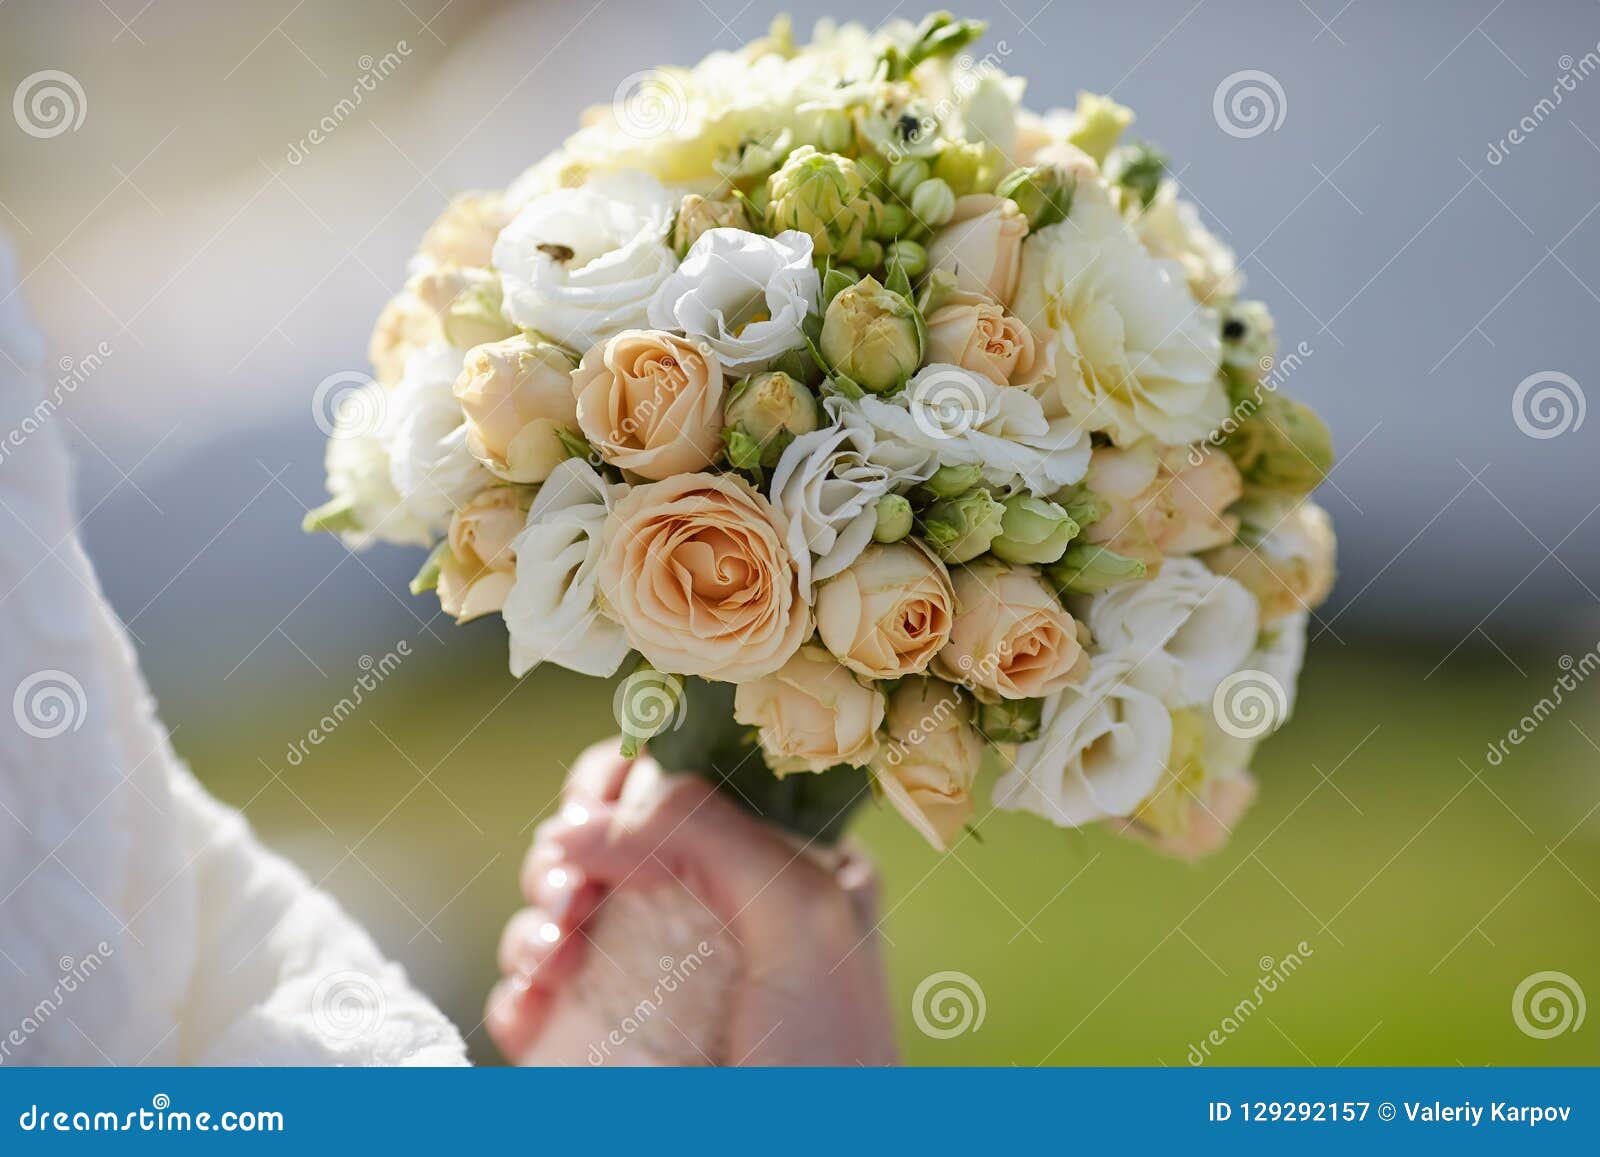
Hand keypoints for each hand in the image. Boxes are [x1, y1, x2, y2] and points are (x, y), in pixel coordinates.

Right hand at [485, 739, 897, 1064]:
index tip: (591, 806)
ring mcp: (659, 983)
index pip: (690, 785)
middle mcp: (717, 915)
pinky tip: (531, 1005)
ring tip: (552, 954)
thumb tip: (584, 820)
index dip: (626, 781)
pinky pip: (541, 996)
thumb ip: (712, 833)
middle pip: (610, 842)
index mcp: (783, 869)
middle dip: (570, 851)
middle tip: (569, 891)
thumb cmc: (829, 1067)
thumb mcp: (804, 918)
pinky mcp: (611, 1046)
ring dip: (537, 920)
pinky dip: (519, 992)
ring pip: (565, 913)